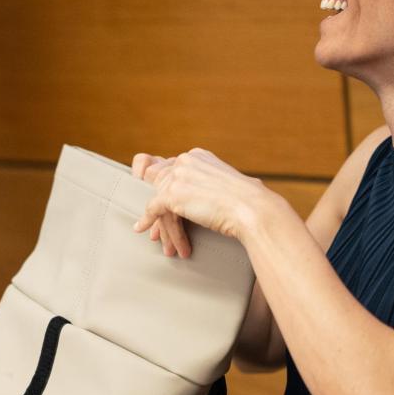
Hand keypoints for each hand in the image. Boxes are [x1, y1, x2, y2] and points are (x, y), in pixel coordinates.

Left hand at [132, 148, 274, 245]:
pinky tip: (142, 228)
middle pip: (160, 183)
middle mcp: (186, 160)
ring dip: (161, 222)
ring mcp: (179, 175)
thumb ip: (210, 183)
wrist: (251, 210)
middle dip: (159, 205)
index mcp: (199, 155)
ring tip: (159, 238)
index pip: (171, 168)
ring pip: (158, 199)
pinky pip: (152, 208)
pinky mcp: (173, 193)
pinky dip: (147, 220)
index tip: (162, 201)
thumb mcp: (228, 184)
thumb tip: (204, 195)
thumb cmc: (248, 202)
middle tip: (156, 223)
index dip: (164, 187)